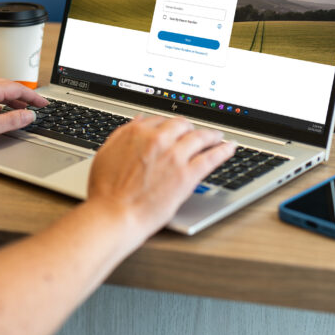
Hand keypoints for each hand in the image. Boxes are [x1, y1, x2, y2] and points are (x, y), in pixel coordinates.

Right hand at [86, 115, 235, 239]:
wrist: (115, 214)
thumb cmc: (106, 190)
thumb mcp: (107, 153)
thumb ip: (124, 134)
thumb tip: (138, 120)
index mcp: (136, 132)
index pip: (159, 121)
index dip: (168, 125)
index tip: (174, 130)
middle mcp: (157, 139)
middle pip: (181, 125)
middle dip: (189, 127)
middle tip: (195, 132)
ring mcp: (174, 156)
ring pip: (199, 137)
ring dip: (211, 135)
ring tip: (217, 136)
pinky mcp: (187, 175)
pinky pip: (211, 158)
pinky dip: (223, 150)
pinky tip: (229, 148)